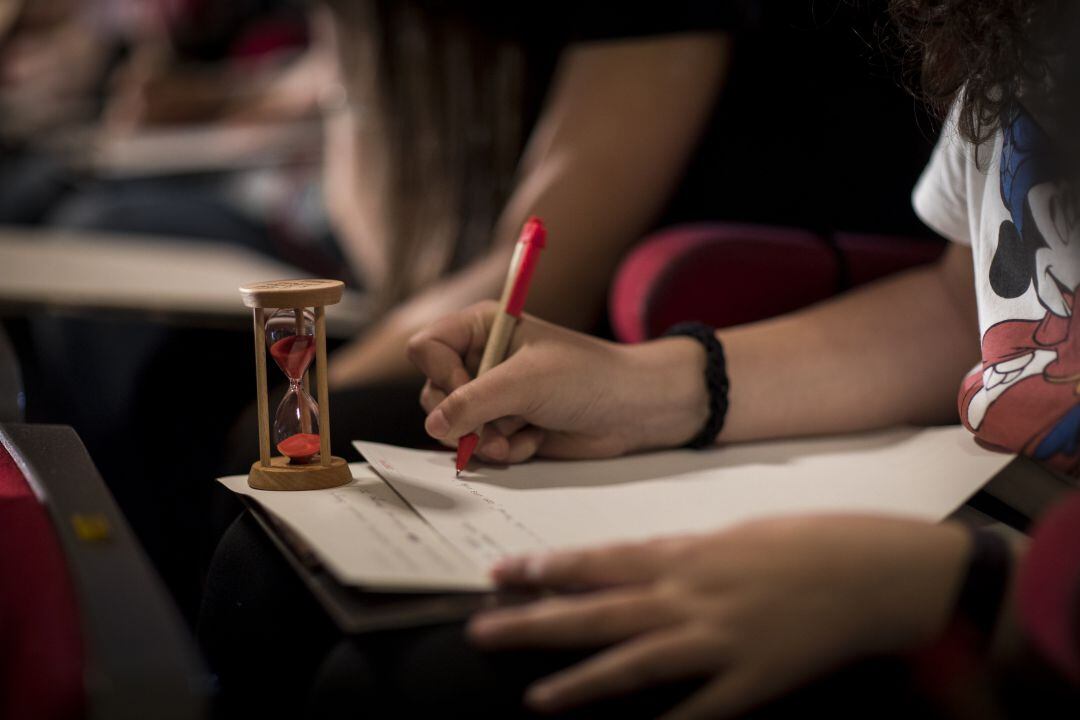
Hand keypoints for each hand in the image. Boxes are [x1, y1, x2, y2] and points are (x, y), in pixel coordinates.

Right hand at [407, 301, 708, 462]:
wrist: (634, 410)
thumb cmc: (587, 378)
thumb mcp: (526, 383)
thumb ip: (474, 403)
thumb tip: (434, 426)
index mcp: (482, 328)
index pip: (426, 348)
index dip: (440, 374)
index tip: (469, 389)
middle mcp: (482, 358)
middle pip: (433, 392)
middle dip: (464, 418)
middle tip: (496, 425)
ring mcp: (493, 395)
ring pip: (453, 426)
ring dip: (485, 439)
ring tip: (520, 436)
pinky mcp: (506, 426)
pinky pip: (479, 446)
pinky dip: (503, 450)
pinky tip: (534, 441)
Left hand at [468, 516, 970, 717]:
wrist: (875, 571)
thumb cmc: (808, 542)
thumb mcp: (734, 535)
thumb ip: (682, 556)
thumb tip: (637, 568)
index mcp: (686, 554)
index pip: (598, 561)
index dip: (546, 569)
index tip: (501, 574)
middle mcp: (690, 595)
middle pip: (597, 610)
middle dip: (536, 621)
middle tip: (482, 629)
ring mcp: (719, 640)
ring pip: (635, 663)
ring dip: (582, 682)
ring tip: (537, 699)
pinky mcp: (752, 681)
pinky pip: (699, 711)